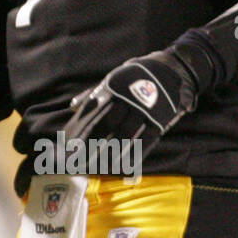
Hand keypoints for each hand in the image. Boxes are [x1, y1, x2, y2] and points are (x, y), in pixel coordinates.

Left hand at [63, 49, 196, 158]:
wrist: (166, 69)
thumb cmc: (132, 78)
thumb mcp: (111, 80)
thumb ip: (92, 94)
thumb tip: (72, 107)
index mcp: (112, 89)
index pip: (93, 113)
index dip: (82, 131)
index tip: (71, 146)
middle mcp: (126, 99)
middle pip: (107, 125)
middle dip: (94, 143)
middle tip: (83, 161)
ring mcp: (144, 109)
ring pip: (126, 134)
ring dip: (113, 152)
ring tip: (102, 167)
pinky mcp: (159, 119)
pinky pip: (146, 139)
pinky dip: (136, 154)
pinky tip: (126, 166)